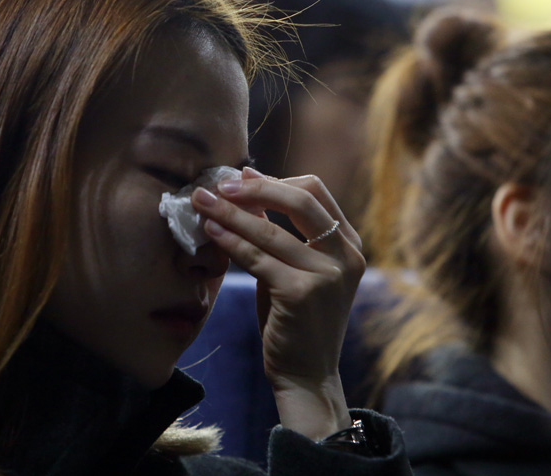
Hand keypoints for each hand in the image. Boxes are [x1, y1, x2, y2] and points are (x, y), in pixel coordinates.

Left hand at [190, 167, 364, 438]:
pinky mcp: (301, 293)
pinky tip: (210, 231)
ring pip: (270, 229)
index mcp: (349, 244)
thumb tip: (247, 189)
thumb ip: (280, 233)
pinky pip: (256, 257)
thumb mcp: (295, 269)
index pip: (315, 191)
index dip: (275, 179)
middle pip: (300, 199)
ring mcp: (327, 274)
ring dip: (230, 211)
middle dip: (255, 187)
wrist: (307, 374)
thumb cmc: (297, 321)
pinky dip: (230, 240)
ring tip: (202, 201)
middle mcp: (346, 256)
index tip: (242, 177)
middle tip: (220, 185)